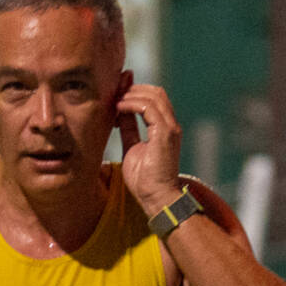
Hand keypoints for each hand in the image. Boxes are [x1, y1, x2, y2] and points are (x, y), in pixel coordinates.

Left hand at [115, 81, 185, 215]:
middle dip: (133, 88)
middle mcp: (171, 125)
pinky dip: (132, 104)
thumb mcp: (131, 146)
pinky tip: (119, 108)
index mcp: (165, 127)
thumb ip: (128, 128)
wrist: (155, 197)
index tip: (116, 91)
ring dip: (131, 94)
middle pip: (156, 92)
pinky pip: (148, 108)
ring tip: (115, 100)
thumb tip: (120, 111)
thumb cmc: (144, 178)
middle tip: (114, 91)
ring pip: (154, 96)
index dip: (136, 90)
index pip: (155, 98)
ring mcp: (170, 128)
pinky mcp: (165, 133)